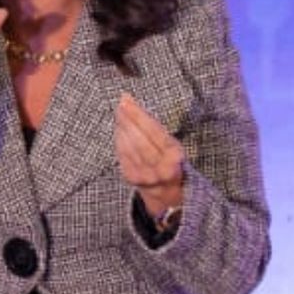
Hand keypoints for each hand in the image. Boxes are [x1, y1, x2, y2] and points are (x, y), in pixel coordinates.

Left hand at [115, 92, 185, 217]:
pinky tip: (119, 129)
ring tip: (120, 113)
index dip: (139, 115)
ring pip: (129, 147)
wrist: (166, 192)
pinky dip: (119, 140)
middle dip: (129, 120)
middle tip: (121, 104)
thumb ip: (155, 129)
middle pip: (140, 140)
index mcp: (174, 157)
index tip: (128, 101)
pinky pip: (122, 155)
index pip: (154, 132)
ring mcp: (144, 175)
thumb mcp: (172, 145)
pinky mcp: (132, 178)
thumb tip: (133, 106)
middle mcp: (160, 168)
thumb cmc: (168, 160)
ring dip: (122, 128)